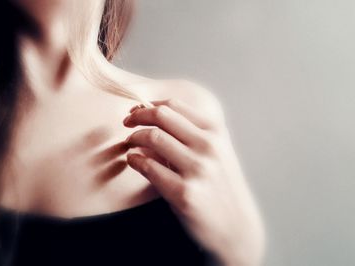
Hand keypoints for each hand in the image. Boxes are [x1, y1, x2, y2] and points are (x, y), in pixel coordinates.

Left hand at [123, 98, 264, 265]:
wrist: (236, 225)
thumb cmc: (221, 185)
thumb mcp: (216, 152)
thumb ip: (190, 133)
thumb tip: (150, 116)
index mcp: (216, 131)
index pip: (174, 105)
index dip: (149, 105)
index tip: (136, 109)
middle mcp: (209, 146)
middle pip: (161, 116)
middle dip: (137, 115)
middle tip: (127, 122)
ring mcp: (198, 169)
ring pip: (153, 137)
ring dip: (133, 138)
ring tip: (129, 143)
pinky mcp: (185, 193)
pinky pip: (150, 167)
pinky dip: (135, 160)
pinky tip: (133, 160)